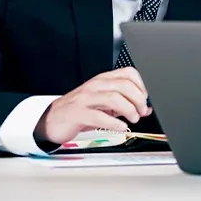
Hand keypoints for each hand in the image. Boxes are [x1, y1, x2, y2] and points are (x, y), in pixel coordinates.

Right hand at [34, 68, 152, 144]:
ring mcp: (85, 99)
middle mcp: (95, 86)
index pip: (129, 73)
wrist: (52, 120)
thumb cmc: (80, 110)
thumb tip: (147, 108)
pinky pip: (99, 117)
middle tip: (142, 111)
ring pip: (114, 98)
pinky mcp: (77, 113)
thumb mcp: (104, 104)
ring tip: (133, 119)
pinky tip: (121, 127)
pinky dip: (114, 123)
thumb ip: (125, 104)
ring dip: (129, 110)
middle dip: (139, 99)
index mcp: (103, 80)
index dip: (143, 85)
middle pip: (124, 85)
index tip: (147, 99)